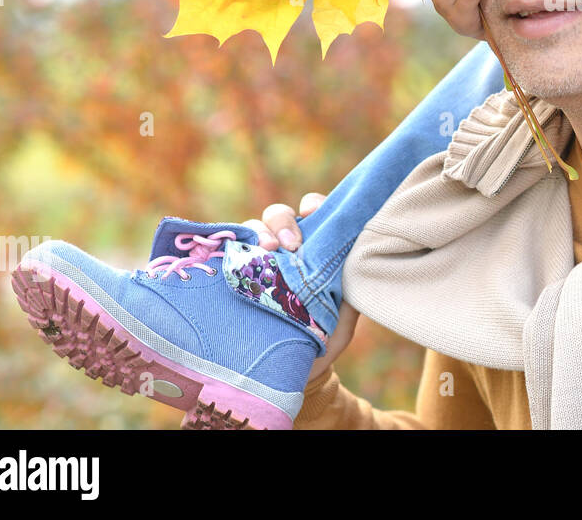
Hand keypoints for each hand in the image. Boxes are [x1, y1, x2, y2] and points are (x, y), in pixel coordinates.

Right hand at [240, 192, 359, 383]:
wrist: (291, 375)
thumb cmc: (322, 339)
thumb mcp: (340, 318)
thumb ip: (348, 291)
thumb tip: (356, 264)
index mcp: (313, 249)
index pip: (313, 213)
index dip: (312, 205)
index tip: (312, 212)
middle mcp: (284, 250)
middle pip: (278, 216)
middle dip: (282, 221)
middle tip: (289, 243)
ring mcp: (256, 261)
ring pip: (252, 230)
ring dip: (258, 234)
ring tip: (266, 250)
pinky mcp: (233, 277)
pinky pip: (225, 253)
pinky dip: (229, 248)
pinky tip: (234, 256)